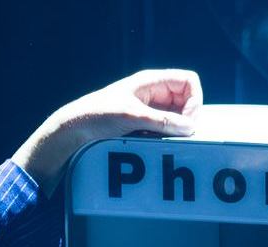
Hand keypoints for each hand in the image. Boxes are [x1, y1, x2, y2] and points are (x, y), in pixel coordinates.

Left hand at [12, 69, 202, 193]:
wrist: (73, 131)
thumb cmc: (97, 115)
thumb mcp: (132, 116)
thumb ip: (162, 121)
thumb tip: (190, 127)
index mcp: (150, 81)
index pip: (188, 81)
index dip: (194, 99)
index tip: (187, 121)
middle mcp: (152, 94)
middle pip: (186, 101)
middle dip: (186, 118)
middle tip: (178, 135)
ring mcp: (148, 110)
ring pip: (176, 118)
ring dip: (174, 130)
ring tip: (162, 140)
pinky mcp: (142, 127)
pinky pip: (163, 131)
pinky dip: (164, 138)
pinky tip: (153, 144)